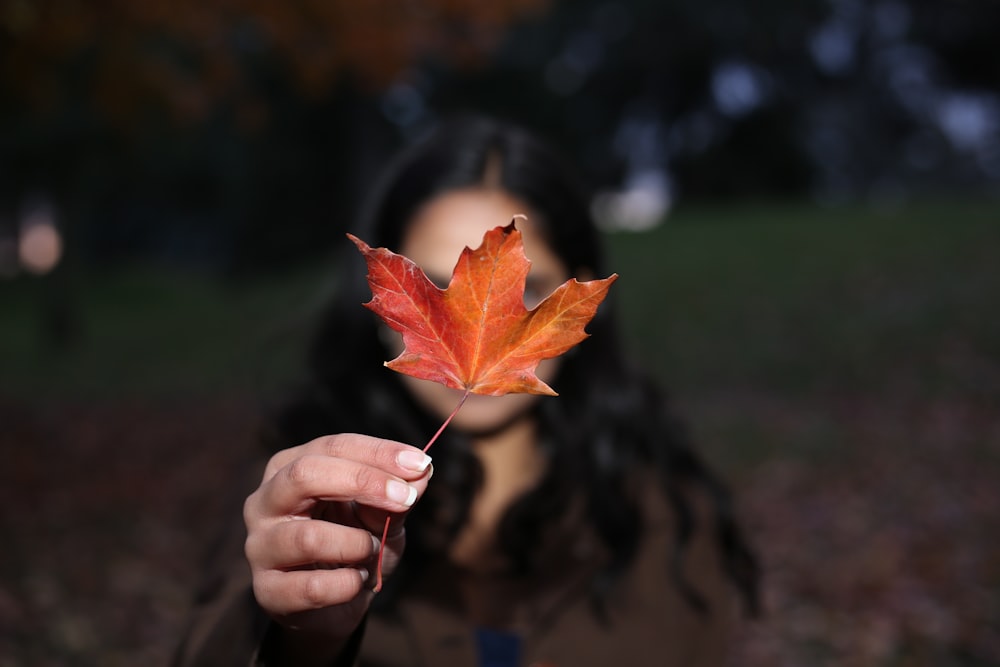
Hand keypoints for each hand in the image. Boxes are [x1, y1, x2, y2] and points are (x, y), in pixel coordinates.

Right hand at [243, 433, 432, 659]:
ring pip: (309, 537)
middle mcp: (265, 501)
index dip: (378, 453)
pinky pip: (313, 587)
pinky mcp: (267, 591)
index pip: (331, 447)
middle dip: (362, 482)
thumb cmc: (354, 546)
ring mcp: (260, 547)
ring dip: (356, 545)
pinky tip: (357, 580)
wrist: (335, 604)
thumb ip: (396, 495)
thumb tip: (421, 472)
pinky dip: (348, 584)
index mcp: (289, 468)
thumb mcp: (381, 515)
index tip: (420, 464)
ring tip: (371, 550)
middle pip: (305, 475)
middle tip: (405, 499)